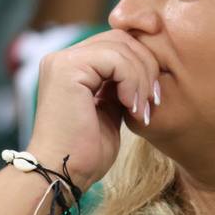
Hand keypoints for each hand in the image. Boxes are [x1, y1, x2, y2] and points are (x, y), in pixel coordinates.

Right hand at [27, 29, 163, 189]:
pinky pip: (115, 59)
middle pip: (121, 38)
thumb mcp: (111, 111)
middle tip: (152, 103)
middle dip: (146, 67)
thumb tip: (144, 67)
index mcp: (71, 66)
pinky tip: (130, 108)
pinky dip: (132, 81)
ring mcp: (62, 61)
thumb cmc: (85, 154)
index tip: (153, 98)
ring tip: (141, 110)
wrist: (63, 175)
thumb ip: (120, 85)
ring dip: (141, 78)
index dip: (143, 64)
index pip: (117, 43)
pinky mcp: (67, 68)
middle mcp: (62, 58)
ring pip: (121, 46)